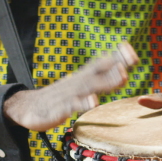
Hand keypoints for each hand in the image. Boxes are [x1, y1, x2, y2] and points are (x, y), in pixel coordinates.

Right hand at [3, 42, 139, 130]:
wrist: (28, 107)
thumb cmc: (58, 97)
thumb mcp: (80, 85)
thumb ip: (99, 77)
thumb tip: (119, 66)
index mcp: (83, 77)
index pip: (102, 64)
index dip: (117, 57)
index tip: (133, 52)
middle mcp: (78, 83)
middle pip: (99, 72)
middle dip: (116, 66)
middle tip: (133, 59)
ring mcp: (69, 94)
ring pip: (90, 87)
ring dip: (106, 81)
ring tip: (123, 77)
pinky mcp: (60, 108)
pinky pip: (72, 105)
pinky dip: (83, 103)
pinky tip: (94, 101)